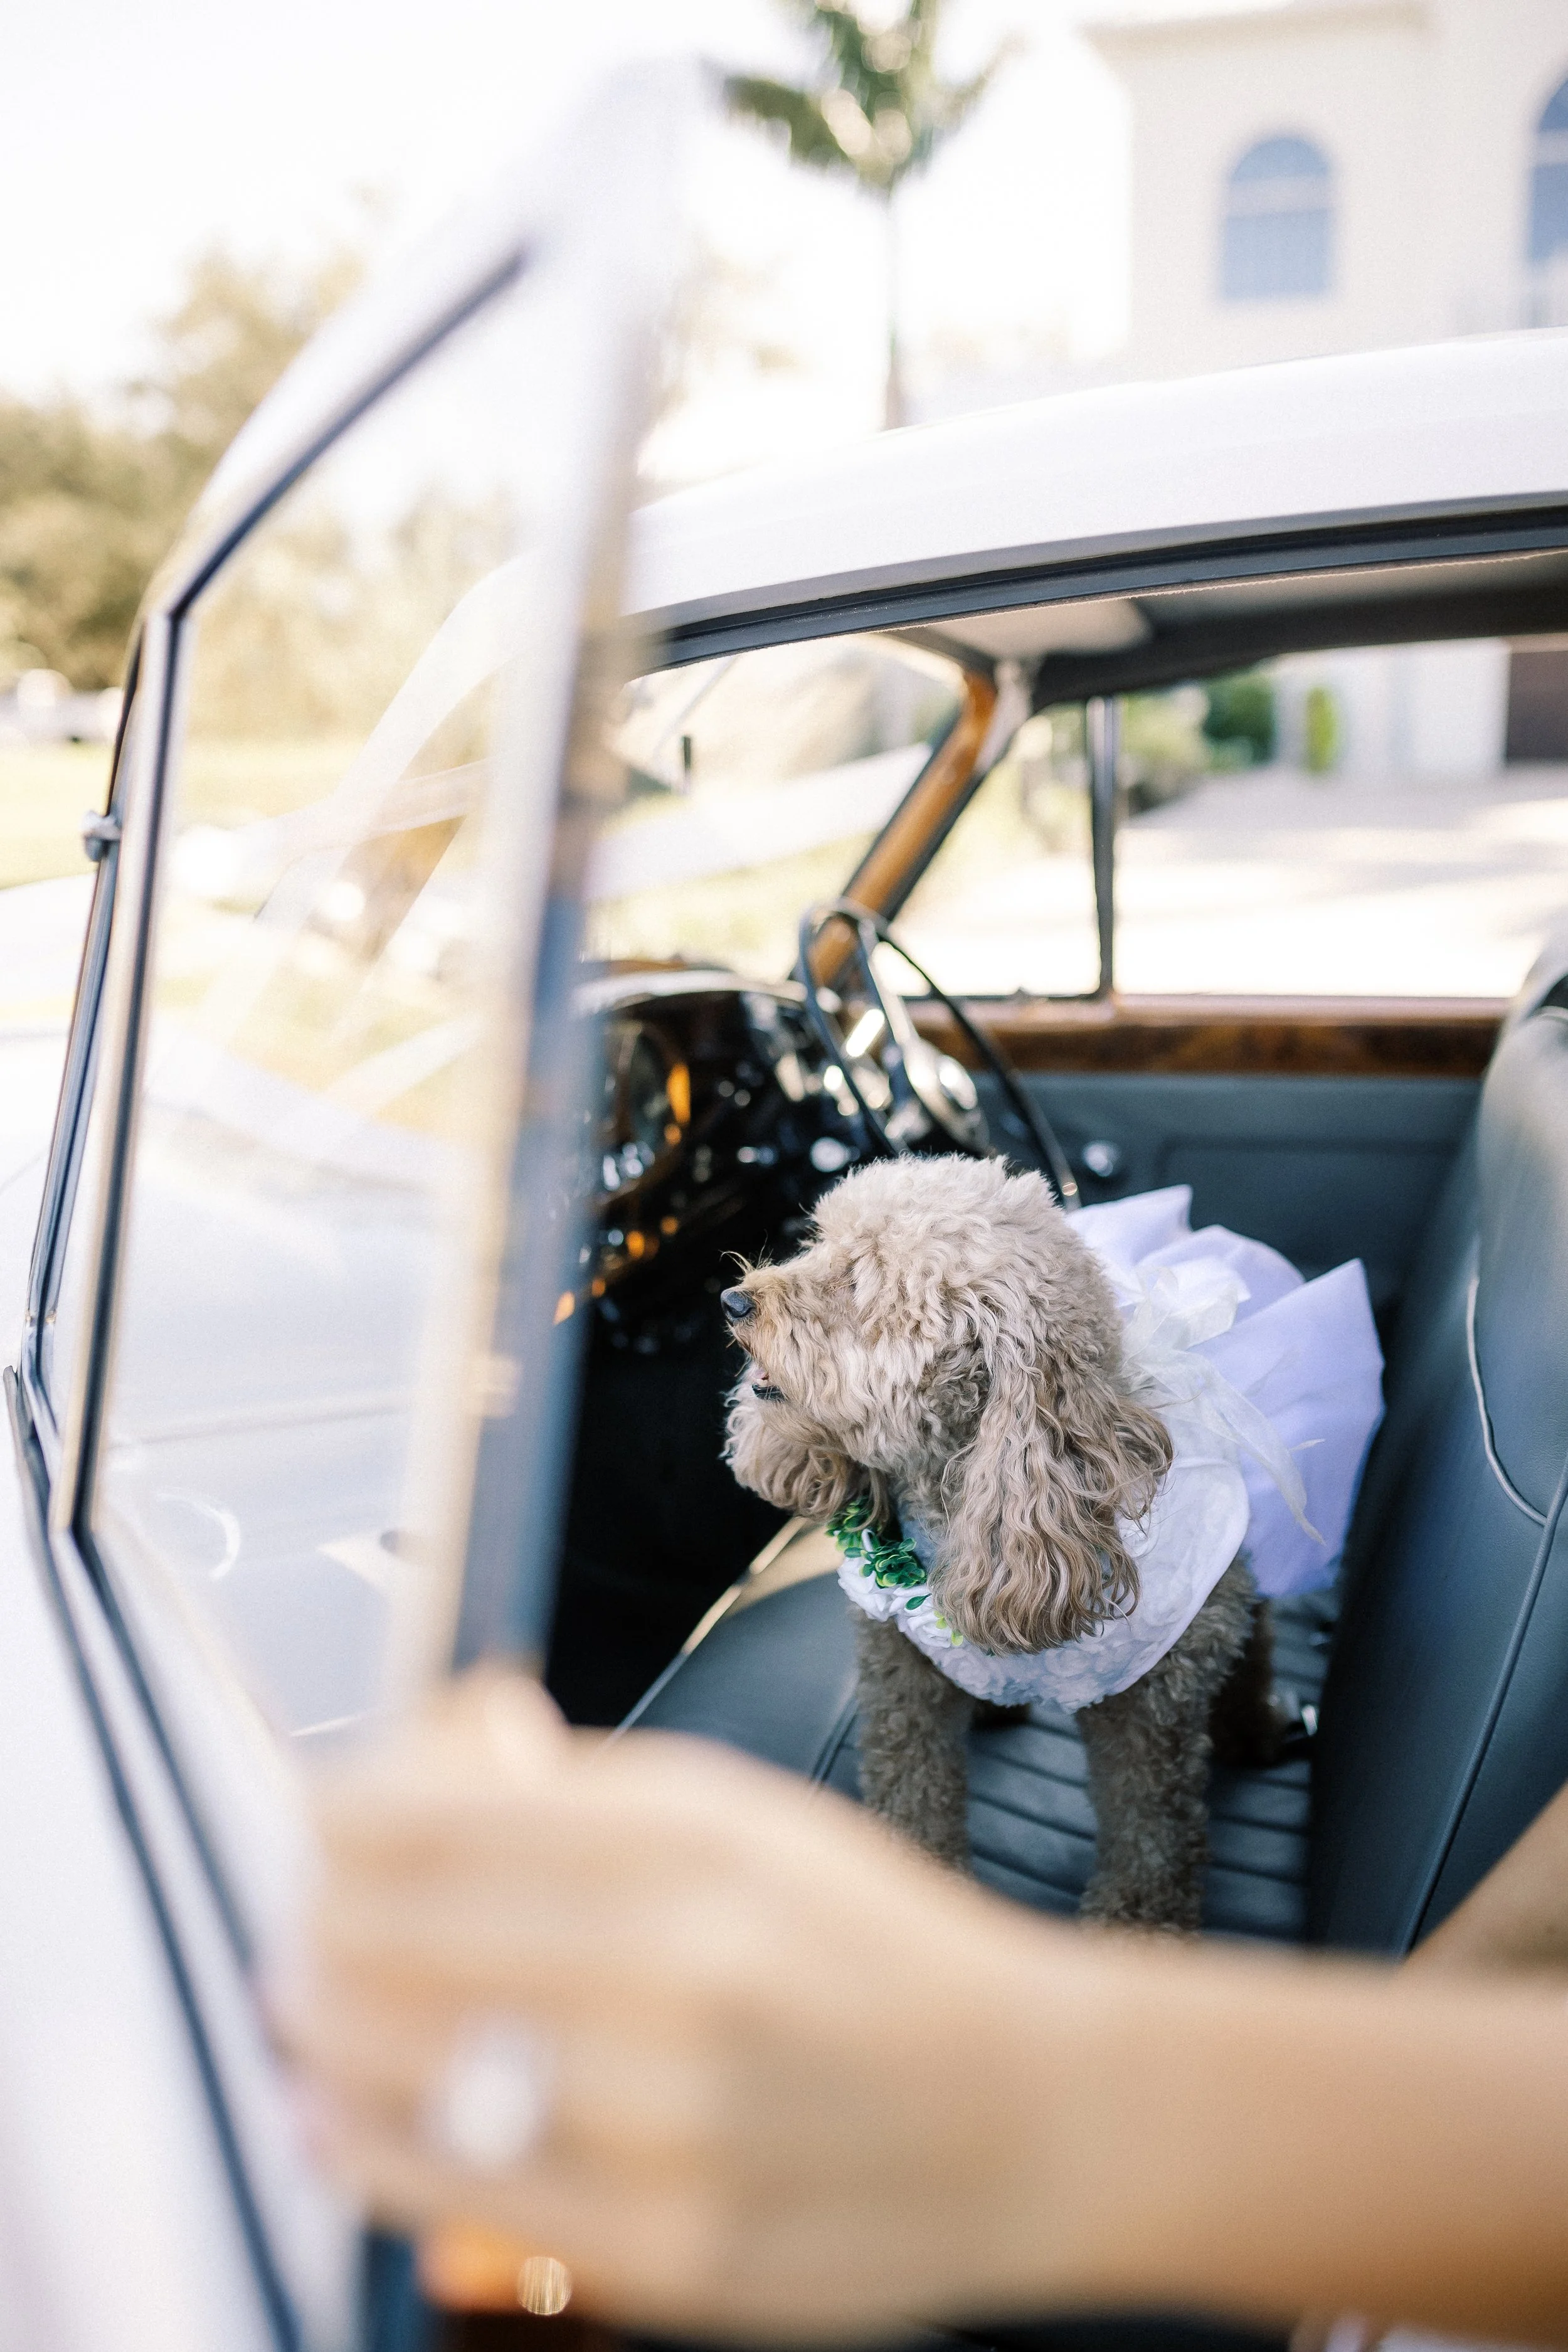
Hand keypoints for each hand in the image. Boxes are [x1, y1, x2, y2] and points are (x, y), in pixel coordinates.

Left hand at [275, 1669, 1097, 2340]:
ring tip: (304, 2009)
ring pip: (399, 2069)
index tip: (323, 1818)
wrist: (1029, 2111)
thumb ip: (577, 1791)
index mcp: (693, 1842)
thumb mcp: (740, 1814)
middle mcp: (677, 1973)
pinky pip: (456, 2194)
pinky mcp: (669, 2251)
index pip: (423, 1815)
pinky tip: (332, 2115)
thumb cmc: (869, 1946)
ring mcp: (670, 2123)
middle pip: (387, 1936)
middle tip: (305, 1920)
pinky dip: (365, 2146)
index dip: (339, 1814)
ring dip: (319, 2029)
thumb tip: (423, 1761)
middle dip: (316, 1920)